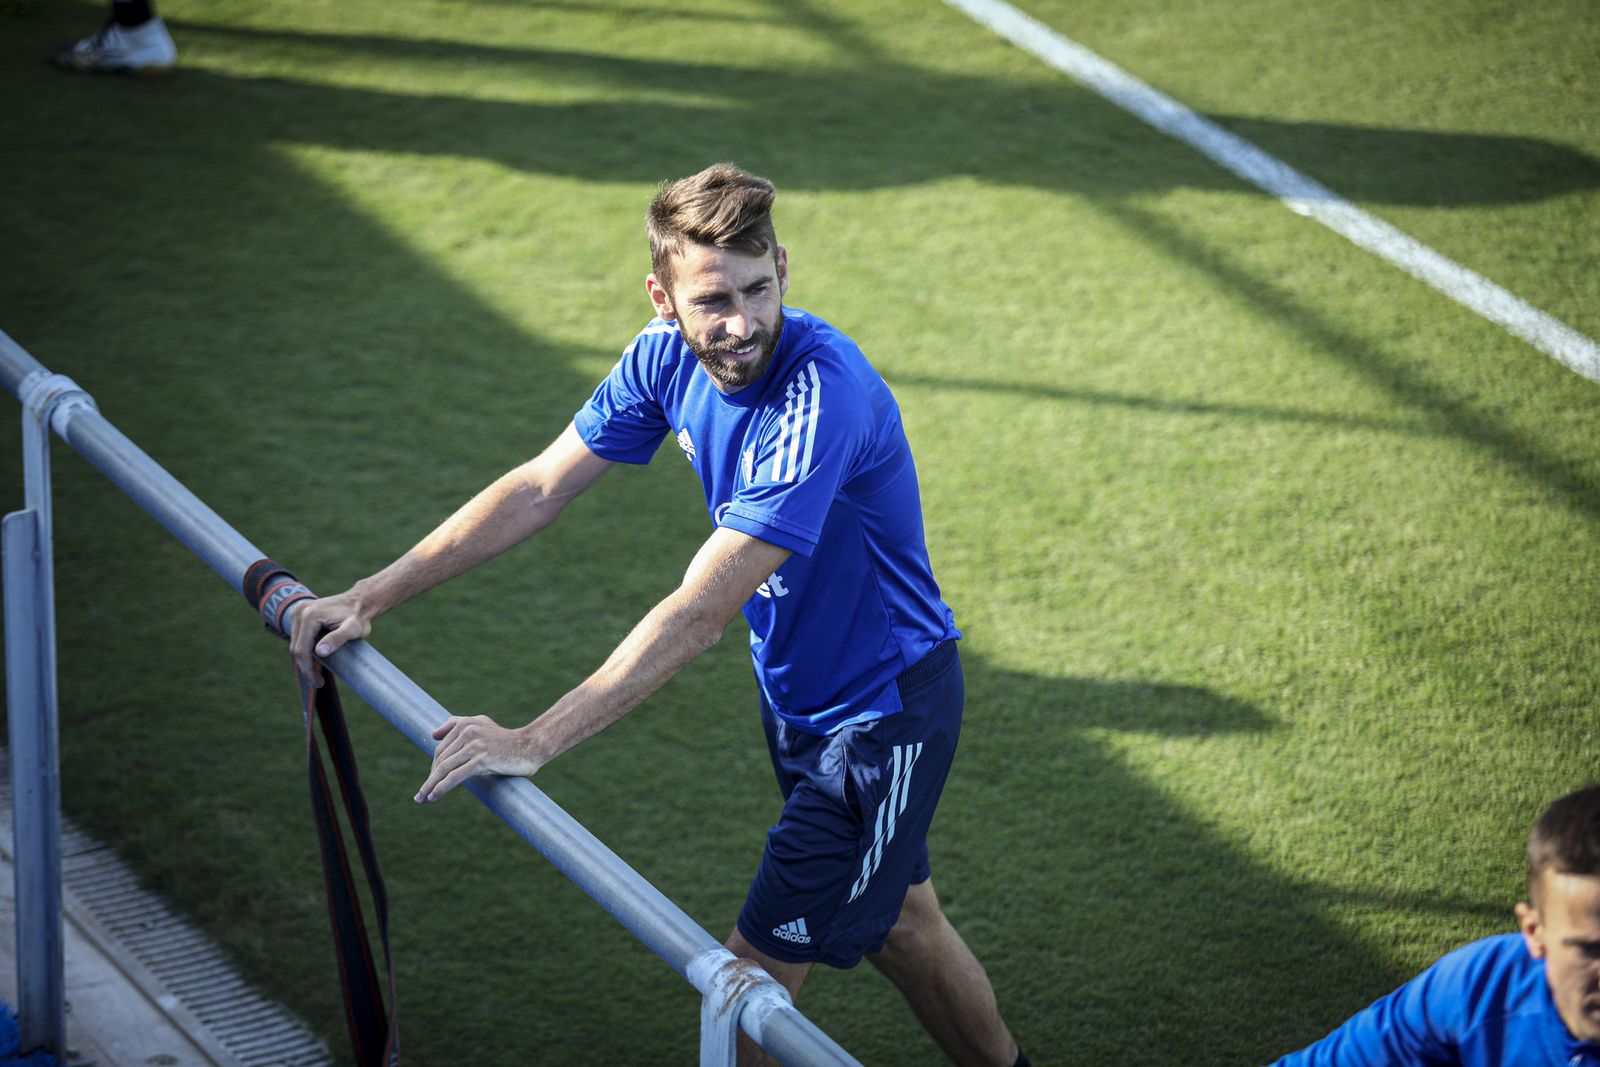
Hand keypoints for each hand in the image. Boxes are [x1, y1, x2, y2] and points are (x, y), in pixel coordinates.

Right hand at [288, 588, 372, 687]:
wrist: (360, 601)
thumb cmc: (358, 616)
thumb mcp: (353, 629)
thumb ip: (337, 639)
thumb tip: (319, 652)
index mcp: (310, 616)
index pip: (302, 649)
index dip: (307, 669)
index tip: (316, 683)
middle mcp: (300, 612)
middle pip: (296, 647)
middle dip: (305, 667)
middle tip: (317, 683)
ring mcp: (298, 611)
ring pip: (296, 643)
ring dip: (304, 660)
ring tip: (316, 675)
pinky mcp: (300, 614)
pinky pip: (298, 637)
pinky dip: (305, 650)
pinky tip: (314, 661)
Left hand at [415, 715, 542, 802]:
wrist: (531, 746)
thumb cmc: (506, 740)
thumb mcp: (482, 724)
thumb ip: (457, 724)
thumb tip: (432, 735)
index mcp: (465, 723)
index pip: (441, 749)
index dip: (433, 768)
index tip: (428, 783)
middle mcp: (468, 732)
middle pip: (440, 760)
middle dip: (429, 779)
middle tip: (420, 796)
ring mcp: (475, 746)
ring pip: (445, 769)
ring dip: (430, 786)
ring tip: (423, 799)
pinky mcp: (482, 760)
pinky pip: (455, 776)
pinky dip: (442, 787)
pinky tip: (434, 796)